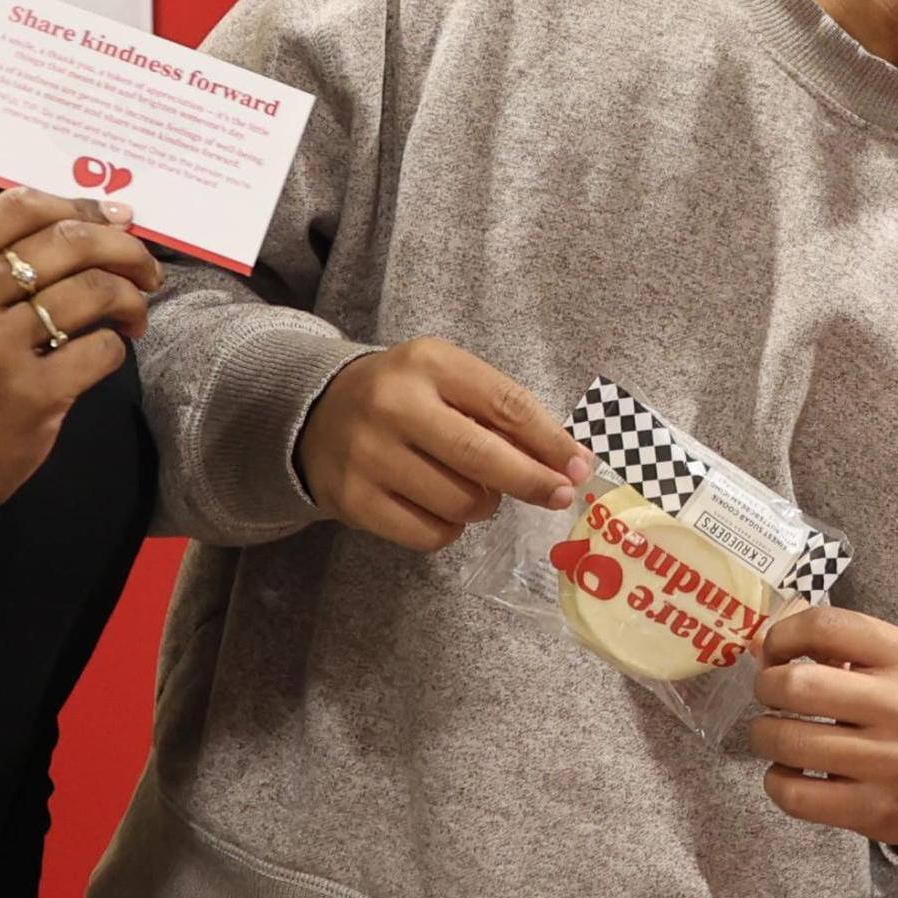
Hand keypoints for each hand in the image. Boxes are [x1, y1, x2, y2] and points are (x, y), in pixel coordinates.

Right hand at [0, 190, 159, 504]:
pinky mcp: (29, 392)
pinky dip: (117, 347)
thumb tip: (104, 220)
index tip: (119, 219)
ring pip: (92, 290)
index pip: (17, 206)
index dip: (80, 205)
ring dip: (130, 299)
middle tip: (148, 270)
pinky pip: (101, 349)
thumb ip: (6, 261)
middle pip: (67, 242)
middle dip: (125, 249)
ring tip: (134, 316)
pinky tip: (107, 353)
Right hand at [300, 338, 586, 550]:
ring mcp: (368, 454)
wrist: (315, 413)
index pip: (506, 405)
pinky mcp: (352, 500)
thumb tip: (567, 462)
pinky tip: (438, 507)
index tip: (581, 468)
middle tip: (559, 497)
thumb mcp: (448, 381)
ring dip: (483, 505)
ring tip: (470, 488)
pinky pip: (430, 534)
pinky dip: (450, 528)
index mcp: (429, 363)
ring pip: (461, 502)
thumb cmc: (405, 397)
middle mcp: (394, 404)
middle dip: (532, 482)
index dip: (551, 442)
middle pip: (483, 456)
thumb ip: (501, 413)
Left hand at [739, 604, 897, 854]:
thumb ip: (836, 644)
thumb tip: (759, 640)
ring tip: (774, 734)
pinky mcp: (873, 810)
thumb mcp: (897, 664)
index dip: (783, 635)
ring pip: (787, 742)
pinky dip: (777, 781)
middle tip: (771, 696)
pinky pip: (795, 795)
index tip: (776, 652)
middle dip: (766, 687)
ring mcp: (889, 763)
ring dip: (764, 735)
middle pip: (795, 685)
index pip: (825, 627)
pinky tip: (788, 772)